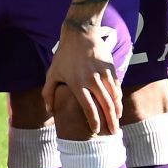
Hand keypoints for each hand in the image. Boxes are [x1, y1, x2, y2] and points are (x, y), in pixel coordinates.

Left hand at [43, 18, 121, 135]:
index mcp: (77, 83)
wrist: (80, 33)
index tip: (96, 131)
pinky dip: (118, 98)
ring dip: (117, 111)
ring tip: (117, 122)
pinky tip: (118, 106)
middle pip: (105, 106)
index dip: (94, 121)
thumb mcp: (53, 72)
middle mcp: (92, 80)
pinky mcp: (111, 68)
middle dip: (110, 122)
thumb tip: (49, 110)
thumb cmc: (64, 55)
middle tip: (113, 133)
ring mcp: (103, 74)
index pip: (88, 107)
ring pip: (114, 97)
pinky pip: (117, 87)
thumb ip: (48, 92)